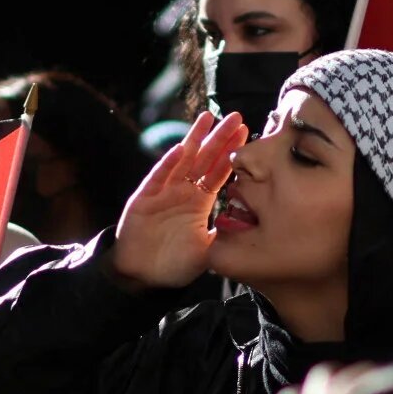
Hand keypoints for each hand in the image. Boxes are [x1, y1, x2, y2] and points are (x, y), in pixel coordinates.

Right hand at [111, 111, 248, 290]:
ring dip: (195, 139)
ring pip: (182, 159)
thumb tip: (251, 228)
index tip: (247, 134)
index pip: (219, 172)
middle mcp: (183, 191)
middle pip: (204, 158)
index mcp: (199, 201)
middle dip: (219, 138)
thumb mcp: (207, 252)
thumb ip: (225, 238)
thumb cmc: (174, 263)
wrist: (141, 276)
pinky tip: (181, 148)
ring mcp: (163, 192)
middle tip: (236, 117)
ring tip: (208, 118)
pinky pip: (158, 177)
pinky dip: (168, 163)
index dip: (231, 153)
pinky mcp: (144, 199)